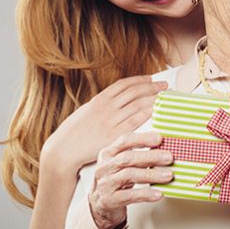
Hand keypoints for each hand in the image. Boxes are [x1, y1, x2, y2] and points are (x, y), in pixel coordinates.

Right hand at [41, 75, 167, 173]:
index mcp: (99, 99)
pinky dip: (148, 114)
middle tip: (165, 85)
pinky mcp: (114, 135)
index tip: (152, 79)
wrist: (64, 150)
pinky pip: (135, 122)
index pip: (124, 85)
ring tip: (165, 97)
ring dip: (153, 98)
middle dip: (152, 87)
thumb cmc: (75, 132)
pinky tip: (157, 111)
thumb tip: (118, 99)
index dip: (140, 80)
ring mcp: (110, 121)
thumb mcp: (87, 112)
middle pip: (134, 92)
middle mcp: (106, 107)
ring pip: (137, 105)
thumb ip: (103, 105)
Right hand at [89, 131, 173, 228]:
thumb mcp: (123, 164)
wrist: (102, 205)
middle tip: (169, 157)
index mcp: (108, 153)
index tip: (160, 138)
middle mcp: (105, 167)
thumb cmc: (117, 181)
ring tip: (168, 175)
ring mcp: (105, 184)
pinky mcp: (109, 200)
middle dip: (151, 156)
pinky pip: (129, 196)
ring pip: (129, 175)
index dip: (142, 138)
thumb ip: (139, 154)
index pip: (125, 141)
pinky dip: (146, 194)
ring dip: (151, 174)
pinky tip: (158, 193)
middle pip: (128, 158)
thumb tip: (165, 147)